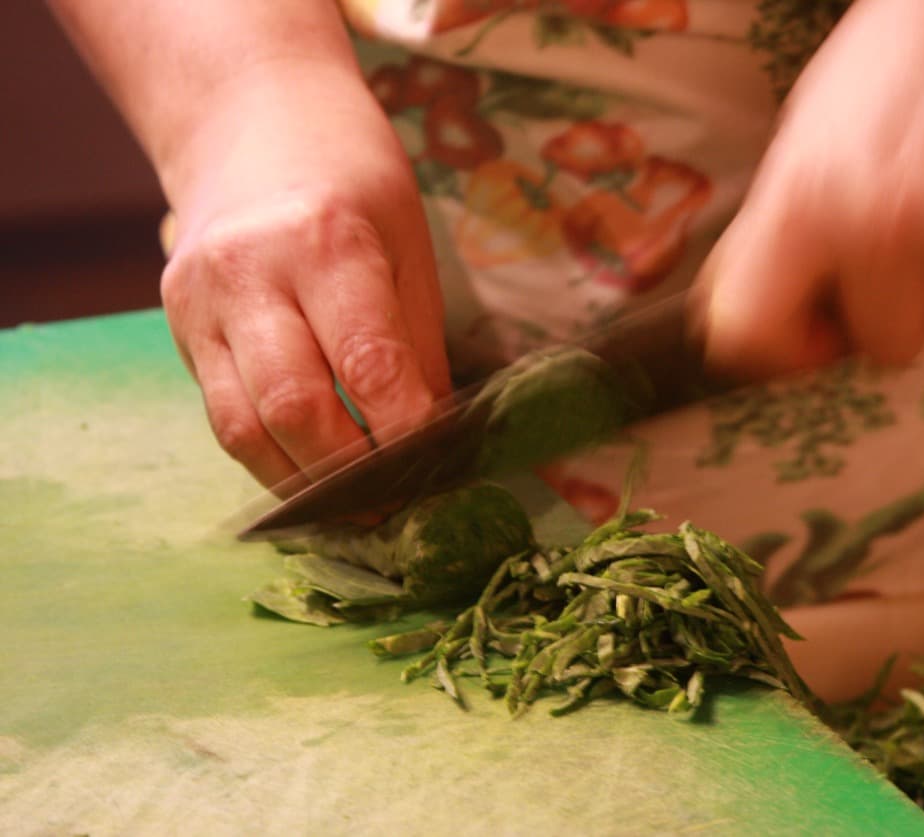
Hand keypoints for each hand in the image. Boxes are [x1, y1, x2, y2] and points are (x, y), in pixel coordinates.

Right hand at [160, 62, 449, 493]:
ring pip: (245, 429)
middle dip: (354, 475)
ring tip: (357, 512)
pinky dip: (270, 456)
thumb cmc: (352, 178)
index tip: (438, 477)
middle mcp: (251, 274)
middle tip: (400, 509)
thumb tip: (432, 440)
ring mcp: (201, 302)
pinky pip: (223, 415)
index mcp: (326, 243)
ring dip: (306, 485)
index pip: (368, 366)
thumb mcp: (408, 245)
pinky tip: (311, 475)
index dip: (405, 437)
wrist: (249, 119)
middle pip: (297, 409)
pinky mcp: (179, 326)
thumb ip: (415, 345)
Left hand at [697, 0, 923, 375]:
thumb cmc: (895, 65)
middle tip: (913, 236)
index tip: (814, 331)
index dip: (783, 346)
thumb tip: (763, 318)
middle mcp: (876, 226)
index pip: (753, 330)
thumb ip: (784, 234)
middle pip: (888, 344)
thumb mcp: (806, 140)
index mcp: (799, 203)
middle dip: (902, 305)